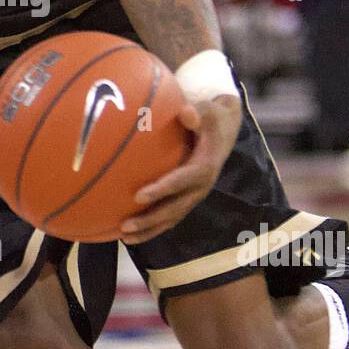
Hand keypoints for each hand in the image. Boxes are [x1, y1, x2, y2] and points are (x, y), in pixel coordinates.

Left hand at [119, 94, 241, 243]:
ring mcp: (194, 196)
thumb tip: (185, 111)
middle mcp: (201, 187)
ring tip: (124, 237)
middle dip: (150, 219)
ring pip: (171, 218)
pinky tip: (130, 233)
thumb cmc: (211, 119)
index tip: (138, 196)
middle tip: (125, 225)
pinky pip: (170, 217)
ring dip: (149, 229)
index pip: (182, 181)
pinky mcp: (188, 199)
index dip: (162, 189)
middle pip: (175, 208)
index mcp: (205, 166)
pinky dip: (152, 227)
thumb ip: (197, 113)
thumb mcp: (208, 112)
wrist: (225, 132)